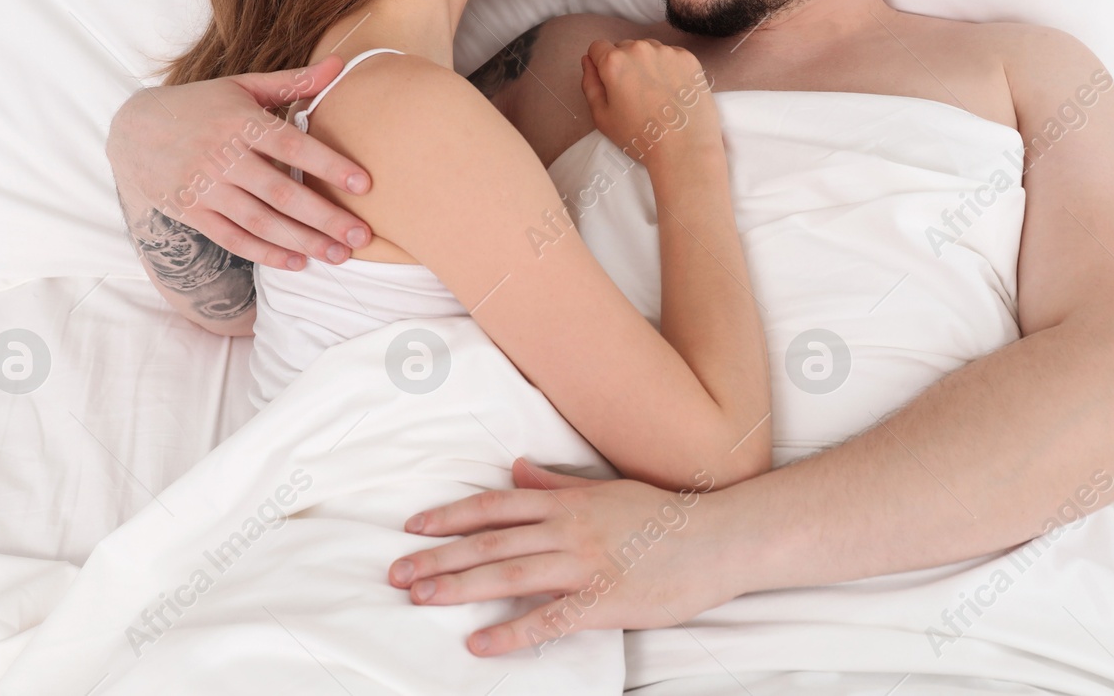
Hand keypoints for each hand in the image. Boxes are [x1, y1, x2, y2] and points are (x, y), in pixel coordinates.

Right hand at [107, 56, 372, 269]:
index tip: (364, 184)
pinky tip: (297, 262)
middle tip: (361, 236)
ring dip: (301, 241)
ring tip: (338, 255)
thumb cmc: (201, 105)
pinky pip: (233, 239)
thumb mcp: (243, 87)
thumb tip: (340, 64)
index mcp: (240, 122)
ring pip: (260, 221)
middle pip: (280, 192)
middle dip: (324, 217)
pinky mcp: (192, 212)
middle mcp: (223, 156)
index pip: (291, 146)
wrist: (132, 130)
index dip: (328, 165)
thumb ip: (293, 81)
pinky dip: (265, 253)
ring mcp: (205, 188)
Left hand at [388, 458, 737, 656]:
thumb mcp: (605, 490)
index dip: (449, 516)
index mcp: (566, 501)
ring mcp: (584, 564)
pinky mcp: (603, 602)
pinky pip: (548, 619)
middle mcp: (567, 528)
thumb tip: (515, 470)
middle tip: (396, 573)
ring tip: (420, 598)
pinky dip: (510, 631)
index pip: (494, 506)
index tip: (412, 527)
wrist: (717, 538)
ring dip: (459, 587)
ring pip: (508, 573)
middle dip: (438, 558)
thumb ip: (556, 484)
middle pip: (489, 541)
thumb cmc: (663, 513)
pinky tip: (479, 642)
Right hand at [578, 39, 716, 166]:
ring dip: (646, 64)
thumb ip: (590, 84)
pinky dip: (668, 68)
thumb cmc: (641, 136)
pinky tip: (672, 92)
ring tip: (655, 94)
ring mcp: (667, 52)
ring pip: (648, 50)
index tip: (609, 82)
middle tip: (634, 94)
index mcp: (614, 62)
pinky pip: (670, 56)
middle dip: (624, 65)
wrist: (685, 148)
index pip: (597, 47)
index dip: (599, 64)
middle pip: (623, 47)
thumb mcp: (602, 117)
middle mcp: (640, 49)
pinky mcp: (688, 58)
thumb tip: (588, 61)